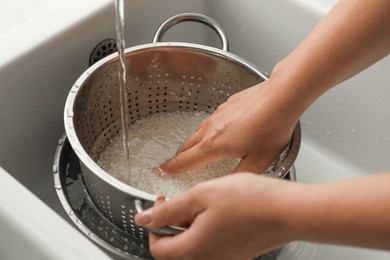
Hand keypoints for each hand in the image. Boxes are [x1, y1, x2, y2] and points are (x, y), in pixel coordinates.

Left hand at [135, 173, 295, 259]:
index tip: (161, 204)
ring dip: (191, 225)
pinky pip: (213, 244)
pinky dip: (208, 228)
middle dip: (173, 223)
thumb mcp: (201, 196)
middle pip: (176, 248)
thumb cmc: (251, 201)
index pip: (158, 248)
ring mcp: (226, 258)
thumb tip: (144, 219)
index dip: (153, 225)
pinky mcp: (239, 253)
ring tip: (204, 201)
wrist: (289, 210)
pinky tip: (220, 209)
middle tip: (183, 201)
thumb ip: (169, 210)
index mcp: (194, 249)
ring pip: (195, 245)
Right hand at [159, 81, 297, 173]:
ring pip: (197, 132)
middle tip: (176, 164)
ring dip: (193, 143)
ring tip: (197, 150)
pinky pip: (210, 121)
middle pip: (186, 145)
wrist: (280, 96)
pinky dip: (208, 130)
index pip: (184, 160)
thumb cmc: (272, 127)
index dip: (171, 168)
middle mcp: (211, 128)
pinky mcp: (226, 105)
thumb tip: (229, 185)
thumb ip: (240, 175)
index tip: (161, 170)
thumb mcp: (260, 160)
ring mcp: (217, 114)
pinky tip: (221, 131)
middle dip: (179, 156)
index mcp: (214, 145)